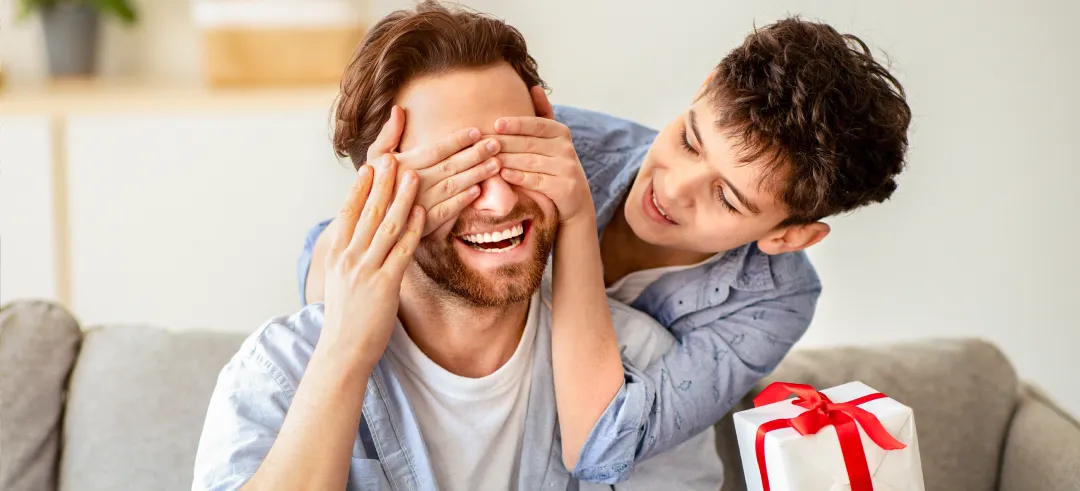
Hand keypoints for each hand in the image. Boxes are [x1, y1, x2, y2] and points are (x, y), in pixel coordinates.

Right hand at [319, 155, 424, 370]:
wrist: (342, 351)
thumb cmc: (347, 318)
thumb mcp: (343, 281)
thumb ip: (352, 256)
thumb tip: (362, 238)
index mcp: (337, 255)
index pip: (347, 212)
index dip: (360, 186)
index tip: (370, 163)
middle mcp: (348, 258)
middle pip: (367, 211)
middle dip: (382, 182)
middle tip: (394, 156)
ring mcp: (365, 270)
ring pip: (386, 225)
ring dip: (401, 197)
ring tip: (414, 174)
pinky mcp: (385, 285)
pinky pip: (401, 250)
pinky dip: (412, 228)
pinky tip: (423, 211)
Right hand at [366, 106, 502, 235]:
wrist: (369, 224)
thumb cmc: (373, 185)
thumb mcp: (374, 158)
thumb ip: (388, 134)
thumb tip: (398, 109)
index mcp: (401, 164)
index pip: (435, 149)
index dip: (457, 140)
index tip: (476, 132)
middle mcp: (411, 183)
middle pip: (449, 166)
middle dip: (475, 154)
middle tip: (496, 145)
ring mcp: (419, 204)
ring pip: (453, 186)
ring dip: (475, 175)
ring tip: (495, 164)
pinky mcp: (424, 224)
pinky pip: (447, 210)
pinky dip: (463, 200)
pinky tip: (478, 190)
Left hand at [493, 116, 593, 224]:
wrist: (575, 198)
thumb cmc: (555, 164)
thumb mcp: (553, 139)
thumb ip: (544, 114)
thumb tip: (534, 87)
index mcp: (561, 133)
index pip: (537, 124)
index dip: (516, 123)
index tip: (496, 124)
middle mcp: (566, 148)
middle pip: (530, 143)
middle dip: (504, 143)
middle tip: (483, 144)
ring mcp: (566, 168)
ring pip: (530, 161)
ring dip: (507, 160)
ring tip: (487, 159)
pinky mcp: (564, 187)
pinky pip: (536, 180)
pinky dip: (518, 177)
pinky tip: (503, 174)